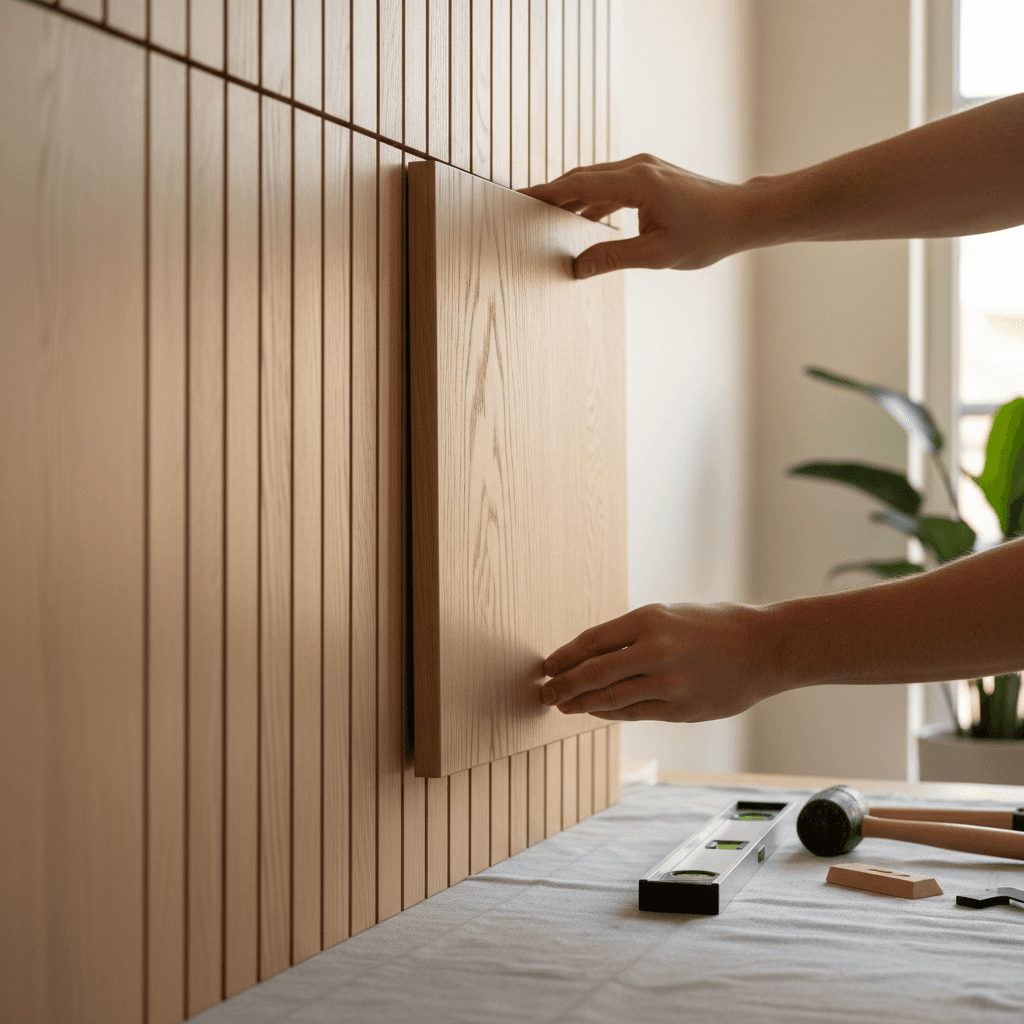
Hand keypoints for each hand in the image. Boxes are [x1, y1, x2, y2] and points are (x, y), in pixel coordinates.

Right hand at [518, 154, 756, 278]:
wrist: (742, 215)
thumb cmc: (707, 235)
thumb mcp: (657, 255)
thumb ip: (612, 258)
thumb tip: (576, 268)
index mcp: (637, 182)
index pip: (579, 185)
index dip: (547, 193)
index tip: (520, 199)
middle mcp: (638, 167)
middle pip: (582, 178)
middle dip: (553, 194)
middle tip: (524, 210)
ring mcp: (645, 168)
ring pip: (596, 181)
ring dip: (572, 198)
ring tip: (546, 218)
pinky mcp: (651, 175)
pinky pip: (611, 185)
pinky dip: (592, 200)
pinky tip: (581, 219)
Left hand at [539, 603, 778, 722]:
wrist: (764, 648)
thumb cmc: (713, 626)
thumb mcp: (669, 616)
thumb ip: (632, 635)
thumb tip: (590, 657)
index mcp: (648, 619)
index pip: (591, 642)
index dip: (564, 657)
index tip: (547, 666)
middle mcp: (654, 651)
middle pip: (593, 674)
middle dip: (564, 685)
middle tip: (545, 693)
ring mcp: (668, 683)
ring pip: (610, 699)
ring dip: (582, 704)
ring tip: (564, 705)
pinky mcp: (680, 709)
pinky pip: (634, 714)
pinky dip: (610, 713)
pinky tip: (596, 711)